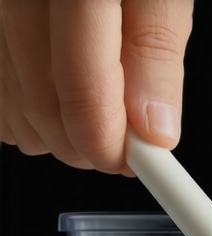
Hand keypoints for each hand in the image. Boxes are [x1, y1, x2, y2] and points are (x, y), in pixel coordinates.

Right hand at [0, 0, 192, 174]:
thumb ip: (154, 54)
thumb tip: (155, 129)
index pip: (83, 88)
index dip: (112, 143)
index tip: (139, 163)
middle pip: (43, 108)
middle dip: (90, 146)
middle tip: (122, 145)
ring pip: (13, 114)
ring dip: (59, 134)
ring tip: (92, 114)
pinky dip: (26, 116)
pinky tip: (52, 97)